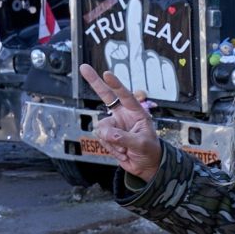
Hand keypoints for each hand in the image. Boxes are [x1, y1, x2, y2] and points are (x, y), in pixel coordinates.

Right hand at [80, 63, 162, 181]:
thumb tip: (109, 134)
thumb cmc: (150, 151)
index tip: (107, 74)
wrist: (146, 166)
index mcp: (137, 113)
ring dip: (112, 141)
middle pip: (106, 96)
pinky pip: (101, 139)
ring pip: (101, 127)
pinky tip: (122, 152)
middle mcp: (123, 115)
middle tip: (84, 68)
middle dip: (95, 82)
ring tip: (126, 149)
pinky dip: (111, 148)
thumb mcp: (142, 144)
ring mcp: (114, 125)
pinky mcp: (107, 136)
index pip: (125, 96)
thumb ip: (125, 138)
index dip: (116, 85)